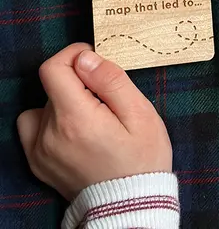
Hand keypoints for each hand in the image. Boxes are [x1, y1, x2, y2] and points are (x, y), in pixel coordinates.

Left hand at [17, 43, 171, 199]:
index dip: (74, 55)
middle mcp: (49, 135)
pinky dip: (50, 122)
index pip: (53, 68)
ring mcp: (39, 152)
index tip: (94, 61)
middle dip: (79, 82)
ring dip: (64, 102)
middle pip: (53, 86)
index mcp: (75, 119)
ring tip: (92, 117)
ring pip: (44, 106)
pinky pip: (33, 128)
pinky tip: (75, 131)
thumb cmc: (141, 159)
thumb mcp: (140, 113)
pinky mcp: (38, 163)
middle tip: (107, 99)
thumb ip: (110, 80)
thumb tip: (85, 58)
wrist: (131, 207)